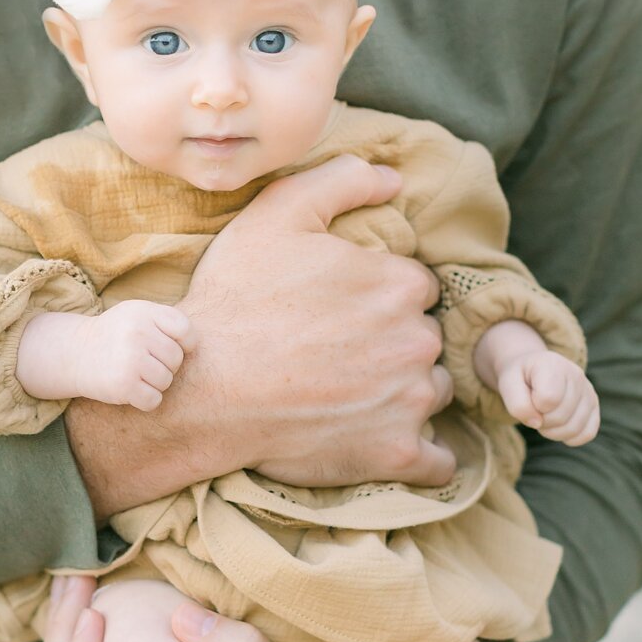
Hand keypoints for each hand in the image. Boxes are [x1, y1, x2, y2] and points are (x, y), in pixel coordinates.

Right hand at [66, 153, 456, 517]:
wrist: (203, 388)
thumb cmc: (236, 301)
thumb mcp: (277, 214)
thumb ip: (342, 181)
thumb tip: (394, 178)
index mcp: (400, 283)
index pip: (414, 290)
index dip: (378, 299)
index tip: (342, 314)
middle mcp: (418, 340)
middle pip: (424, 340)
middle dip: (393, 346)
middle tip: (340, 357)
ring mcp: (410, 401)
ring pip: (431, 393)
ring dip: (405, 395)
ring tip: (351, 399)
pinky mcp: (396, 454)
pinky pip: (439, 463)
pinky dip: (425, 456)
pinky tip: (394, 444)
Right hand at [74, 300, 193, 410]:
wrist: (75, 353)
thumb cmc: (116, 335)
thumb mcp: (137, 315)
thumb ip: (166, 321)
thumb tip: (196, 345)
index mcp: (144, 312)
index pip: (185, 331)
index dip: (184, 344)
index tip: (170, 348)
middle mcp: (138, 333)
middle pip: (176, 359)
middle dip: (165, 365)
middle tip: (144, 362)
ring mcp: (130, 359)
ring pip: (166, 381)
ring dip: (155, 383)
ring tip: (136, 374)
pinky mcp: (124, 385)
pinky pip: (154, 400)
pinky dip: (146, 400)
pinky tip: (132, 389)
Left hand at [496, 349, 599, 445]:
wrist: (532, 370)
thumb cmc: (520, 378)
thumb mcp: (507, 384)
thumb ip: (517, 404)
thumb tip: (537, 423)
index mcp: (553, 365)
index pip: (548, 399)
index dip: (533, 407)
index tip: (528, 399)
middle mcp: (576, 375)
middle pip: (560, 417)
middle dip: (541, 421)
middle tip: (535, 411)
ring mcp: (588, 390)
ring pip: (574, 428)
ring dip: (553, 432)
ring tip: (545, 418)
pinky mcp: (593, 405)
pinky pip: (588, 433)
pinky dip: (571, 438)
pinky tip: (559, 427)